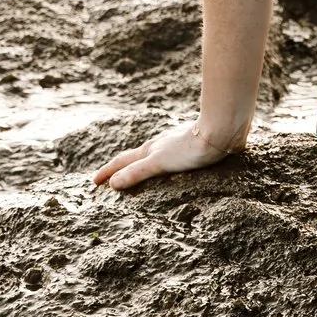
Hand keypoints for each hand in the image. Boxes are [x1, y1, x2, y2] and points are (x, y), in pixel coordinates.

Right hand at [90, 118, 240, 190]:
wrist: (221, 131)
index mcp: (150, 149)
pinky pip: (172, 159)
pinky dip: (162, 167)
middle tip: (110, 178)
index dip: (107, 172)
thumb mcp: (159, 162)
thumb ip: (136, 173)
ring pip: (154, 157)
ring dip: (142, 166)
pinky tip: (172, 170)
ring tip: (138, 174)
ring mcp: (177, 146)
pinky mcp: (193, 148)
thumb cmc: (190, 147)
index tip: (94, 182)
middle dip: (121, 168)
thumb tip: (112, 184)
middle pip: (136, 157)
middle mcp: (161, 146)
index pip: (122, 162)